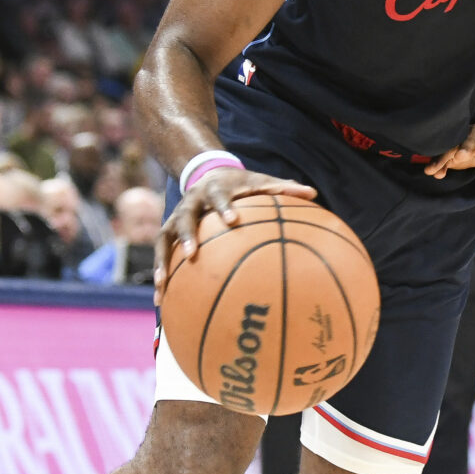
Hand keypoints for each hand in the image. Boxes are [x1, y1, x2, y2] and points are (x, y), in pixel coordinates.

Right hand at [156, 166, 318, 292]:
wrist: (206, 172)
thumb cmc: (240, 183)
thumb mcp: (259, 181)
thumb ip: (283, 188)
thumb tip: (313, 193)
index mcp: (214, 190)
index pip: (218, 197)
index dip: (224, 208)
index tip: (232, 220)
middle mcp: (191, 203)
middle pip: (185, 218)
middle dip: (187, 236)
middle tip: (192, 255)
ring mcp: (176, 217)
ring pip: (163, 239)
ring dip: (162, 261)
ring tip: (163, 286)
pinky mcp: (168, 232)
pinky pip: (161, 254)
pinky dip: (161, 276)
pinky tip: (161, 300)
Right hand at [426, 101, 474, 198]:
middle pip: (469, 139)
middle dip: (464, 147)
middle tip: (459, 156)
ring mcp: (464, 141)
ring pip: (453, 147)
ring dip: (443, 158)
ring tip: (433, 170)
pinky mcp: (455, 151)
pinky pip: (445, 155)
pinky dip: (439, 163)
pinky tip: (432, 172)